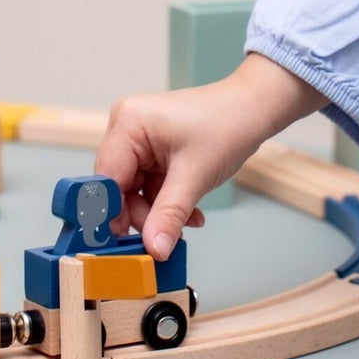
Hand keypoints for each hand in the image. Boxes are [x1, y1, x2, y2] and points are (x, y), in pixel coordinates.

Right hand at [96, 55, 323, 259]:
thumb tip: (154, 249)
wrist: (252, 110)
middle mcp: (126, 127)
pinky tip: (188, 213)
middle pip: (118, 187)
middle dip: (142, 215)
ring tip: (186, 222)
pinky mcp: (151, 149)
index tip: (124, 243)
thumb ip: (169, 215)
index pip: (106, 179)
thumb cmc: (227, 126)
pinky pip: (148, 185)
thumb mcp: (195, 176)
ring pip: (134, 191)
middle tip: (164, 238)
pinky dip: (166, 202)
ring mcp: (138, 138)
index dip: (114, 213)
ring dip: (158, 212)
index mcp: (128, 123)